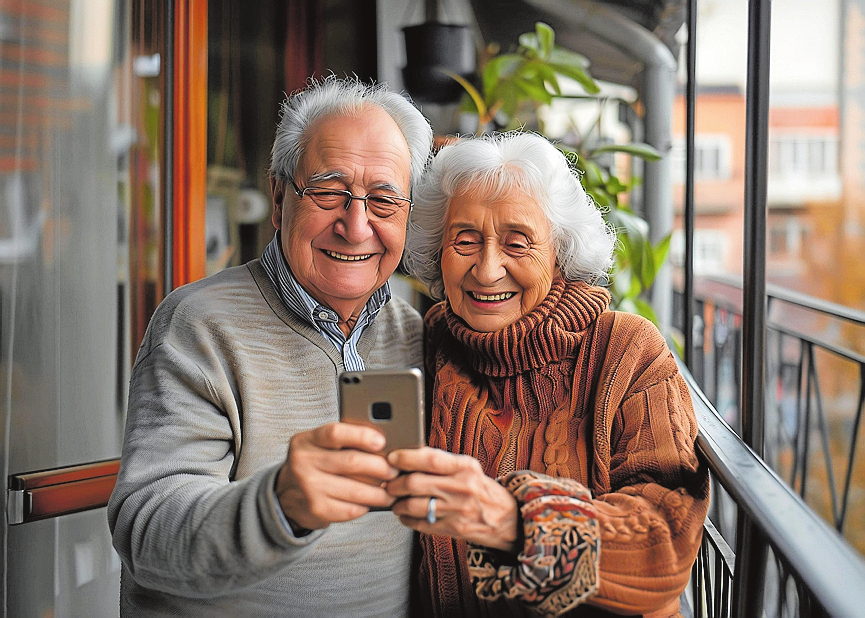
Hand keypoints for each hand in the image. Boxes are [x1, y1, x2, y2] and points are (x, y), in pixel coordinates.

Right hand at [276, 422, 398, 530]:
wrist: (287, 493)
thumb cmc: (315, 462)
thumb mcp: (320, 445)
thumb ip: (345, 439)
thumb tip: (385, 442)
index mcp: (306, 440)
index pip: (335, 433)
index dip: (361, 436)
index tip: (382, 441)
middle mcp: (304, 462)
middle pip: (351, 462)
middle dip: (381, 467)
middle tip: (395, 470)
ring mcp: (309, 488)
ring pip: (356, 491)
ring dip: (380, 492)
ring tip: (392, 490)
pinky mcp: (318, 510)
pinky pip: (352, 509)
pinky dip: (368, 506)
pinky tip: (374, 502)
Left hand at [386, 447, 518, 551]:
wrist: (507, 518)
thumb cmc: (482, 490)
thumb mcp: (468, 468)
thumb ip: (442, 463)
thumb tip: (408, 457)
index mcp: (465, 467)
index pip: (429, 459)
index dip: (406, 458)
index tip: (392, 458)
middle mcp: (461, 487)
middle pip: (415, 483)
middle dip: (394, 484)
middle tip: (388, 484)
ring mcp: (457, 510)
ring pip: (414, 505)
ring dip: (397, 504)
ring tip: (395, 501)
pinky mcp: (454, 529)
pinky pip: (421, 524)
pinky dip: (407, 520)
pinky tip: (405, 515)